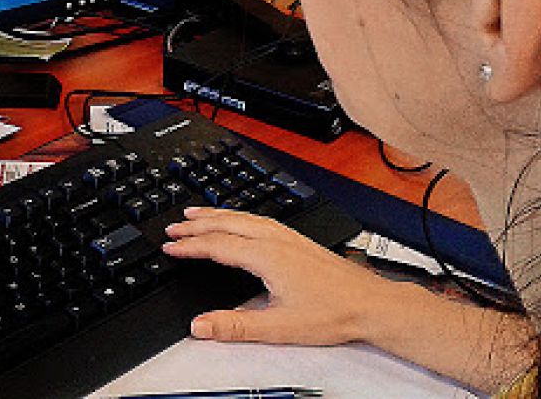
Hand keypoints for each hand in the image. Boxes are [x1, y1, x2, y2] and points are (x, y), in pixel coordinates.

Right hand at [163, 206, 387, 344]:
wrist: (370, 304)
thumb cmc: (334, 313)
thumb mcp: (279, 327)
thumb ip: (236, 327)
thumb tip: (201, 326)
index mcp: (268, 256)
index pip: (218, 246)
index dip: (191, 246)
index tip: (169, 247)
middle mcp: (277, 240)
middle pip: (228, 224)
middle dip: (197, 224)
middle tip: (173, 226)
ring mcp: (289, 237)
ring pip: (244, 218)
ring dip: (217, 215)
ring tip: (197, 214)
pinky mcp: (298, 240)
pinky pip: (259, 219)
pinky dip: (238, 216)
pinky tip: (239, 220)